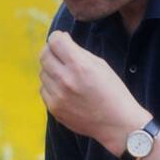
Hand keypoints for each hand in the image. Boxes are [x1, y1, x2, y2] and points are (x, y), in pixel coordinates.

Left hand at [39, 31, 147, 154]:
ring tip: (65, 73)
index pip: (55, 41)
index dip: (57, 37)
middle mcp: (65, 80)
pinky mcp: (54, 109)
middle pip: (44, 55)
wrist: (116, 123)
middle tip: (59, 54)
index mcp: (79, 65)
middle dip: (51, 50)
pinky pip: (44, 89)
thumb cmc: (112, 91)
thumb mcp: (100, 65)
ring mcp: (57, 96)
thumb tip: (61, 40)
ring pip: (42, 73)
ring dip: (51, 69)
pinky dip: (50, 85)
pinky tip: (64, 88)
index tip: (61, 39)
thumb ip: (79, 52)